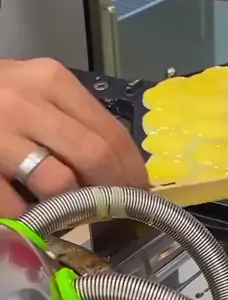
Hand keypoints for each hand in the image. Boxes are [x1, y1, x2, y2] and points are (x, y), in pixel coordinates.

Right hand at [0, 58, 148, 216]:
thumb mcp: (34, 89)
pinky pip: (14, 206)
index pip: (110, 131)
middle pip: (94, 157)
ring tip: (73, 215)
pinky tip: (33, 217)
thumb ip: (72, 116)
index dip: (132, 168)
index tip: (141, 191)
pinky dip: (30, 219)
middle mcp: (26, 102)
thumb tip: (119, 162)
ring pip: (58, 183)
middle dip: (114, 192)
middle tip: (119, 213)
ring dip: (73, 207)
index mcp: (51, 80)